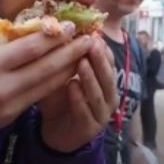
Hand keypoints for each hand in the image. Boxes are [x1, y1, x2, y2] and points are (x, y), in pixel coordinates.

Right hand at [0, 33, 93, 144]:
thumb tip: (18, 39)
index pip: (29, 47)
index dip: (53, 36)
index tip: (70, 25)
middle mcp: (4, 84)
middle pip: (46, 66)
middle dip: (70, 51)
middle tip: (89, 38)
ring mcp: (10, 103)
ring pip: (48, 83)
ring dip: (69, 68)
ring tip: (84, 55)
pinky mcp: (12, 117)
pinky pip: (39, 96)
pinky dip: (54, 84)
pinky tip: (65, 74)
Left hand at [39, 36, 116, 152]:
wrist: (55, 131)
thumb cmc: (58, 99)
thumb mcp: (58, 76)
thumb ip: (62, 60)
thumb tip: (57, 32)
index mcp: (103, 82)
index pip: (108, 63)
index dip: (103, 49)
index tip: (93, 34)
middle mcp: (107, 97)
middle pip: (108, 77)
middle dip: (100, 60)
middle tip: (91, 44)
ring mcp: (101, 114)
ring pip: (100, 94)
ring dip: (91, 78)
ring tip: (81, 63)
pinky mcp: (90, 129)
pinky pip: (86, 112)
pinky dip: (79, 99)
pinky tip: (72, 87)